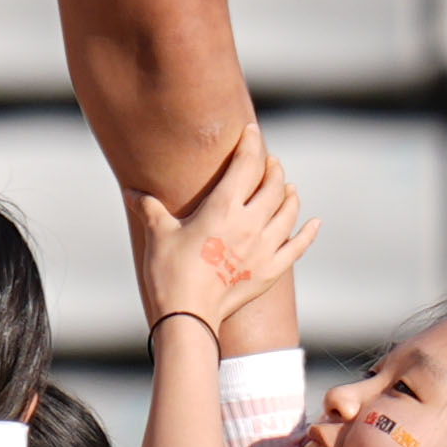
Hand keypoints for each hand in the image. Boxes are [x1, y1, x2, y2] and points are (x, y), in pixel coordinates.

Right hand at [134, 150, 313, 353]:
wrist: (188, 315)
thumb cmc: (169, 271)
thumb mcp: (158, 234)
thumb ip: (149, 209)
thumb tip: (131, 192)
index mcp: (223, 208)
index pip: (244, 166)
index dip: (250, 145)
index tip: (252, 132)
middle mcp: (250, 223)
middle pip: (273, 187)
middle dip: (273, 170)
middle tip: (271, 162)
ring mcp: (264, 248)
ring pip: (288, 212)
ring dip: (290, 196)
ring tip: (288, 188)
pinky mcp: (270, 270)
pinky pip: (297, 247)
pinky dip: (308, 233)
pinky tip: (314, 223)